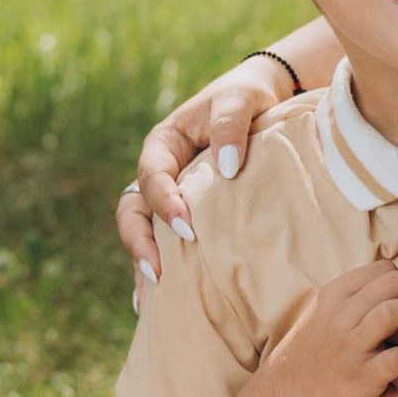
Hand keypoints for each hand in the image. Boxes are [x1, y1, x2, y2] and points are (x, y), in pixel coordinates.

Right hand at [120, 56, 298, 283]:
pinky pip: (168, 241)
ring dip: (145, 263)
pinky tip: (164, 300)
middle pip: (133, 211)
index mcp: (163, 144)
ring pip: (145, 232)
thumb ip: (230, 127)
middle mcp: (159, 173)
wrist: (263, 99)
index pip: (151, 177)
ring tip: (151, 299)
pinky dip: (164, 266)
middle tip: (158, 272)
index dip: (164, 203)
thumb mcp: (239, 100)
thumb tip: (225, 169)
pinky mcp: (188, 213)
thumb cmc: (247, 96)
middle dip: (140, 242)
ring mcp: (170, 196)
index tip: (187, 228)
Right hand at [261, 265, 397, 396]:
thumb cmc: (312, 353)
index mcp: (333, 296)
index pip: (382, 269)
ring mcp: (351, 347)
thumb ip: (352, 296)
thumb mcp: (322, 313)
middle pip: (394, 282)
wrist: (287, 396)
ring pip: (394, 312)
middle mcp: (340, 317)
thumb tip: (391, 279)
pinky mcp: (364, 376)